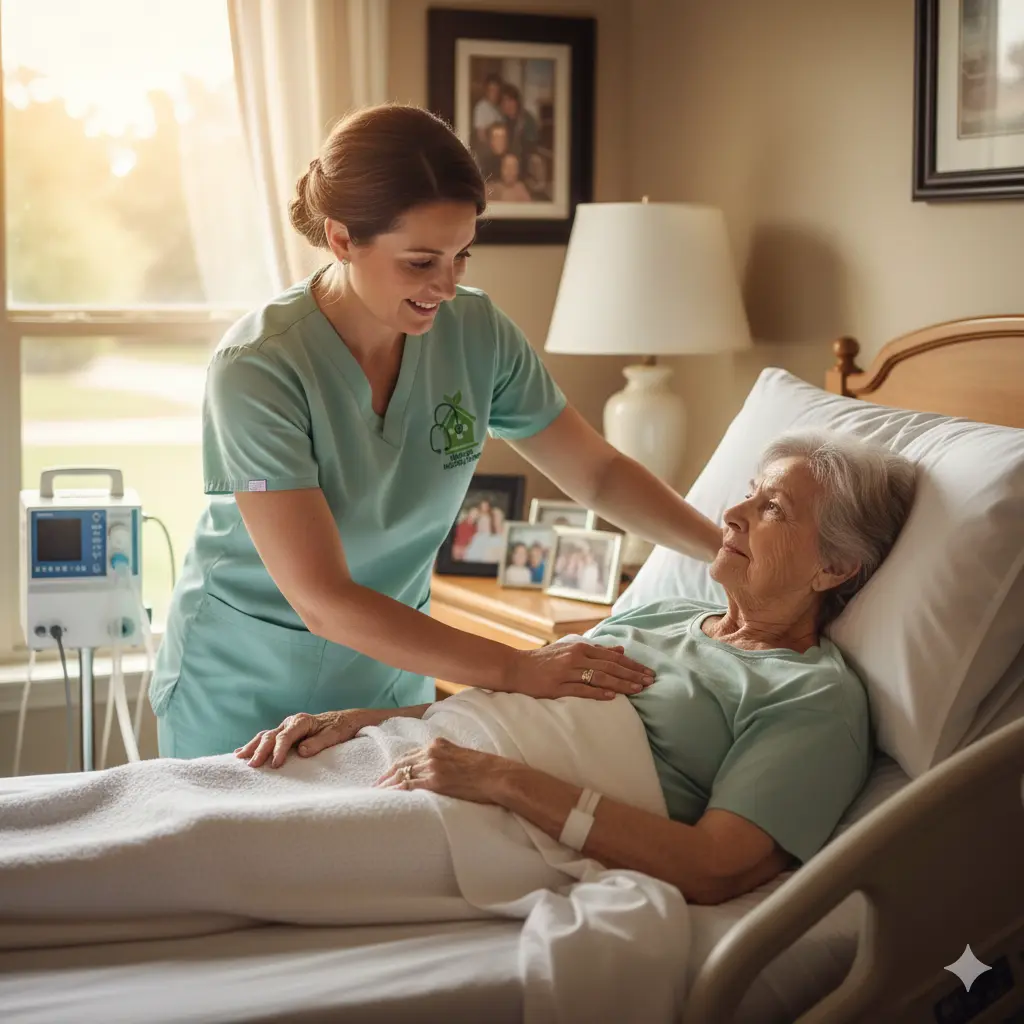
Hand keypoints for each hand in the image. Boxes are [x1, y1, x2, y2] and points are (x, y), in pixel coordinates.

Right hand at [235, 708, 379, 768]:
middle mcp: (291, 722)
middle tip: (253, 765)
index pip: (286, 736)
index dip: (279, 750)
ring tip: (239, 758)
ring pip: (264, 736)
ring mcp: (286, 727)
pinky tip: (241, 752)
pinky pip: (266, 738)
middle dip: (260, 750)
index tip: (275, 765)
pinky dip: (253, 745)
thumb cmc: (340, 728)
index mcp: (302, 721)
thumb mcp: (334, 736)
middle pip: (271, 736)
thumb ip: (318, 743)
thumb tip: (301, 751)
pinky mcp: (284, 733)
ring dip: (252, 746)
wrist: (344, 720)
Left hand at [374, 737, 507, 803]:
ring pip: (401, 775)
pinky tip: (387, 798)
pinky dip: (395, 792)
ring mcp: (433, 767)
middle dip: (385, 776)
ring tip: (375, 795)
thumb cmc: (486, 769)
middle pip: (401, 764)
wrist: (498, 775)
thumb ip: (447, 759)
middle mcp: (432, 752)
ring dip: (386, 786)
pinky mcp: (435, 782)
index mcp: (438, 744)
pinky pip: (409, 787)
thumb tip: (440, 771)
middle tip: (374, 786)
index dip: (395, 766)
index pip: (409, 755)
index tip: (386, 775)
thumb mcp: (463, 756)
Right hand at [502, 642, 653, 699]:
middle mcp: (575, 657)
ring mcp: (566, 672)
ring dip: (621, 683)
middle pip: (609, 666)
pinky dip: (597, 692)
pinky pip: (581, 689)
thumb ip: (596, 651)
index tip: (648, 673)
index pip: (612, 657)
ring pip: (599, 677)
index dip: (632, 665)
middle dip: (632, 674)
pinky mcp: (557, 686)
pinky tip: (612, 696)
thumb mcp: (570, 650)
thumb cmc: (544, 660)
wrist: (516, 667)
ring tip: (637, 690)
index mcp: (580, 648)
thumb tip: (620, 651)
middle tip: (650, 682)